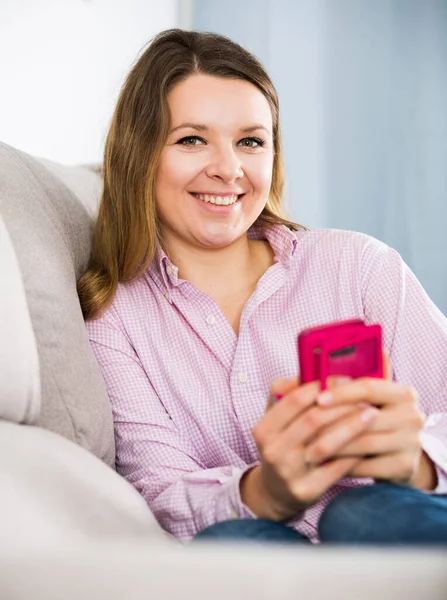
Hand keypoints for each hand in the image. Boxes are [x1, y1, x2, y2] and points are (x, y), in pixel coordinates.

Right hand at [241, 376, 379, 521]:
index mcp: (264, 428)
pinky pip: (337, 468)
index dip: (322, 386)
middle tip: (366, 395)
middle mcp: (273, 450)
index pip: (295, 399)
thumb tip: (314, 369)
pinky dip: (355, 453)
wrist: (275, 491)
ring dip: (353, 427)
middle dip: (342, 405)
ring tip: (372, 414)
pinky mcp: (307, 491)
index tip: (345, 379)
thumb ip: (289, 393)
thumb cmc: (282, 445)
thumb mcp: (276, 420)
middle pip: (313, 420)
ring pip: (326, 444)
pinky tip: (369, 440)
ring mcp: (289, 473)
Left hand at [304, 354, 435, 489]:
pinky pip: (364, 464)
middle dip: (330, 420)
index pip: (369, 386)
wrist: (391, 460)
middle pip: (362, 415)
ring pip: (360, 442)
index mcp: (403, 393)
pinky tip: (321, 460)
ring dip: (331, 442)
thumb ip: (336, 385)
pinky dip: (340, 462)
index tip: (317, 397)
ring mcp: (411, 443)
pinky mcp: (404, 467)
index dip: (341, 392)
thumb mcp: (359, 402)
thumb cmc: (367, 423)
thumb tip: (298, 376)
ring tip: (306, 442)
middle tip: (303, 424)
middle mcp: (413, 416)